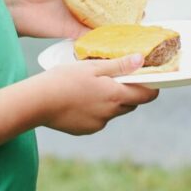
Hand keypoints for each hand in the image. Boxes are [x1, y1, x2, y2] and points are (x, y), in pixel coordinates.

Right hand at [38, 56, 158, 134]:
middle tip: (117, 75)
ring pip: (113, 111)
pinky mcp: (85, 130)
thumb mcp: (93, 67)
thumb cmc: (65, 79)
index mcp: (115, 96)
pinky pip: (99, 118)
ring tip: (94, 84)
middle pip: (130, 103)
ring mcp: (97, 124)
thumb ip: (119, 65)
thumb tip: (141, 61)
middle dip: (129, 91)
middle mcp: (110, 114)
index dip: (152, 86)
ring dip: (111, 100)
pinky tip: (81, 97)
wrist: (38, 102)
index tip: (150, 77)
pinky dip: (96, 108)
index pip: (146, 96)